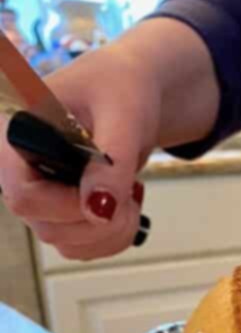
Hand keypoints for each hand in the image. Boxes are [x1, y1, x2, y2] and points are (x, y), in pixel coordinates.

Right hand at [0, 39, 162, 260]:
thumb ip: (112, 162)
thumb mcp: (123, 115)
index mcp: (17, 133)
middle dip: (100, 223)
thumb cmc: (121, 87)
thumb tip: (99, 210)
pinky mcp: (59, 210)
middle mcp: (19, 168)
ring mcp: (39, 194)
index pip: (21, 194)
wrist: (131, 93)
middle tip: (131, 193)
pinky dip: (111, 238)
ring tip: (131, 196)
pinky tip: (126, 207)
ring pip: (66, 243)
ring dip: (110, 234)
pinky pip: (81, 246)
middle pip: (46, 226)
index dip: (66, 206)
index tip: (108, 195)